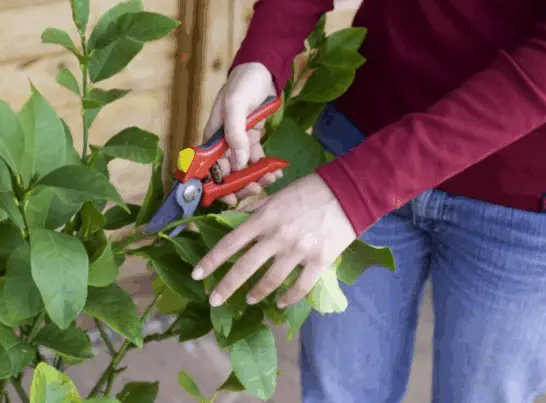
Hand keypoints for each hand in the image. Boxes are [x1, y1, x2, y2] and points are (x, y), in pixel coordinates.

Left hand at [191, 173, 356, 307]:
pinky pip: (300, 287)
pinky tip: (280, 303)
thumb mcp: (277, 196)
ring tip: (249, 299)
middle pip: (244, 267)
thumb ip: (255, 210)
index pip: (230, 243)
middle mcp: (277, 236)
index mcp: (264, 218)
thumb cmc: (310, 190)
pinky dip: (288, 298)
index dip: (211, 261)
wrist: (349, 192)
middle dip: (226, 287)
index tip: (197, 275)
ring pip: (270, 281)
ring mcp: (298, 250)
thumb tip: (234, 219)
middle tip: (215, 300)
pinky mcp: (319, 261)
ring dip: (256, 293)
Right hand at [203, 62, 281, 205]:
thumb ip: (235, 134)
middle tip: (255, 191)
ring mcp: (238, 141)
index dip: (215, 185)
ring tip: (270, 180)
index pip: (208, 167)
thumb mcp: (236, 106)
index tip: (228, 198)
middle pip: (226, 172)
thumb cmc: (243, 84)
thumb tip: (238, 162)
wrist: (262, 68)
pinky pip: (256, 158)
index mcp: (212, 136)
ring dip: (255, 178)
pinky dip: (265, 166)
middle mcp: (222, 142)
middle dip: (239, 185)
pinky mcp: (252, 138)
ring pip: (242, 168)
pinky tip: (277, 171)